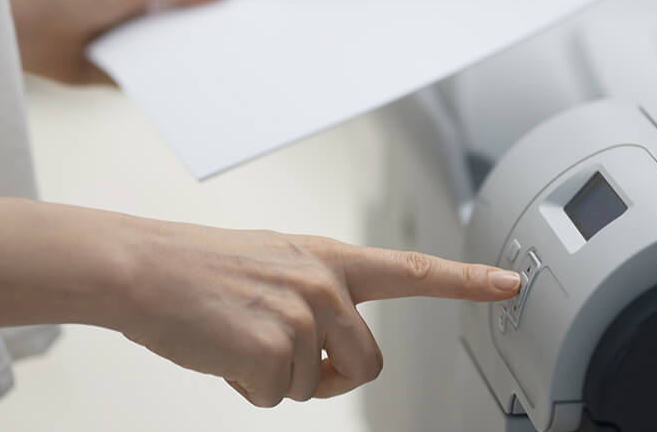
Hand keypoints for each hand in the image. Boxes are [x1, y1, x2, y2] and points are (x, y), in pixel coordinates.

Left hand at [6, 0, 234, 84]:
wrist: (20, 32)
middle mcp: (156, 6)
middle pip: (202, 16)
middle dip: (228, 26)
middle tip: (266, 38)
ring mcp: (145, 39)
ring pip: (186, 50)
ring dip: (206, 59)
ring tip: (244, 70)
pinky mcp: (131, 70)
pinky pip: (163, 79)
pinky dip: (180, 85)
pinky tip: (207, 94)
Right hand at [117, 226, 521, 405]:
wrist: (146, 266)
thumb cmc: (204, 267)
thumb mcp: (277, 262)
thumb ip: (320, 295)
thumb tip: (334, 354)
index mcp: (330, 258)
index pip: (413, 271)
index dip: (467, 281)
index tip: (510, 283)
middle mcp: (326, 283)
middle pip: (367, 364)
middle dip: (333, 376)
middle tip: (286, 358)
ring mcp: (303, 314)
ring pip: (317, 385)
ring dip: (281, 378)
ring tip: (241, 338)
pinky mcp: (274, 347)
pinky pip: (278, 397)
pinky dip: (250, 388)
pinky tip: (225, 352)